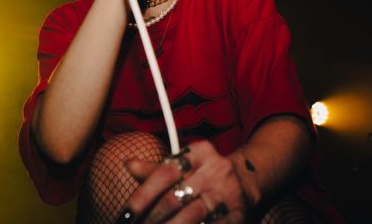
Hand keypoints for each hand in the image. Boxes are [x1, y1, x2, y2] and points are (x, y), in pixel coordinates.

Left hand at [123, 141, 248, 222]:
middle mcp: (215, 170)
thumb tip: (127, 163)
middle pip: (175, 197)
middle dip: (152, 218)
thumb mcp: (184, 165)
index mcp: (199, 153)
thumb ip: (155, 169)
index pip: (164, 173)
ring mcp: (228, 192)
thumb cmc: (204, 174)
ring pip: (192, 215)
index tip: (125, 216)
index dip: (142, 196)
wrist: (245, 180)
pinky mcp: (238, 213)